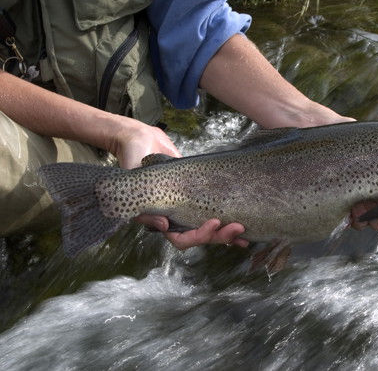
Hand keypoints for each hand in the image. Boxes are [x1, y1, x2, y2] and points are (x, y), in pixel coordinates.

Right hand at [108, 119, 246, 247]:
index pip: (181, 238)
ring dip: (227, 232)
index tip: (214, 222)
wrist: (139, 140)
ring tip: (245, 233)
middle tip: (238, 228)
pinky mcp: (199, 195)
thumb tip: (163, 226)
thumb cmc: (132, 159)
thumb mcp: (133, 181)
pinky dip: (227, 217)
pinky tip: (244, 221)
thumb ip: (144, 208)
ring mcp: (188, 207)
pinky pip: (214, 210)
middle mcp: (175, 218)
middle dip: (220, 235)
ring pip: (209, 228)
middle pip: (200, 237)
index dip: (199, 236)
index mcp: (160, 219)